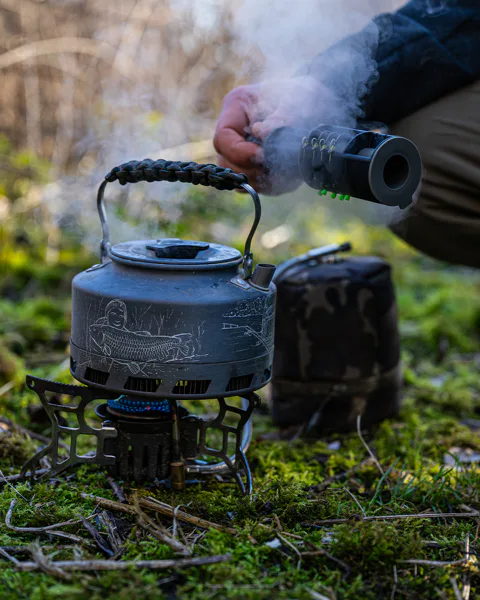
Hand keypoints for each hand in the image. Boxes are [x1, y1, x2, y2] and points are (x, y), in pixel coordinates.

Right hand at [214, 77, 324, 193]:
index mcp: (236, 105)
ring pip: (240, 177)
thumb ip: (282, 115)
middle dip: (252, 170)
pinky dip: (272, 185)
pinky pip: (255, 185)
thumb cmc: (307, 96)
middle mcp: (234, 130)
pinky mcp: (253, 166)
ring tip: (288, 170)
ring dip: (263, 180)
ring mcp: (241, 151)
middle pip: (227, 163)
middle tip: (278, 166)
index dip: (241, 153)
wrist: (319, 107)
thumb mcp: (299, 98)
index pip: (223, 138)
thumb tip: (261, 133)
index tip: (264, 155)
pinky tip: (289, 175)